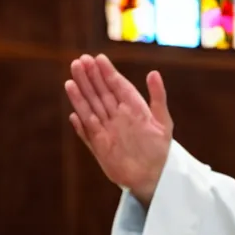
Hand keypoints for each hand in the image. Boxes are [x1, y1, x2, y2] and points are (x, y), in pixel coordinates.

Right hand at [64, 54, 172, 205]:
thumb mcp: (163, 122)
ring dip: (81, 94)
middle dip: (91, 77)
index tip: (98, 58)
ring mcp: (107, 130)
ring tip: (71, 77)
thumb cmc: (161, 149)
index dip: (108, 73)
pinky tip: (73, 113)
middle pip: (101, 93)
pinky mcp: (99, 145)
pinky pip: (87, 132)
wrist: (154, 176)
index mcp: (134, 109)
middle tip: (80, 60)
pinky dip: (80, 123)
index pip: (118, 87)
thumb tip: (153, 73)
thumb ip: (158, 98)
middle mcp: (118, 117)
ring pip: (91, 108)